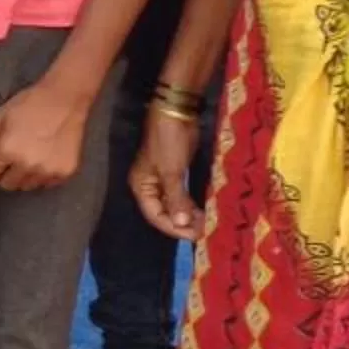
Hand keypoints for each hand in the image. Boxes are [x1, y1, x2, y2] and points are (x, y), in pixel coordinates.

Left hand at [0, 78, 92, 191]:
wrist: (65, 99)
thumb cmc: (28, 105)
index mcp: (7, 150)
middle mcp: (26, 165)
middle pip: (6, 185)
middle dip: (5, 173)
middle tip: (14, 155)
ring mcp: (47, 171)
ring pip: (26, 186)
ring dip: (24, 175)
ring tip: (30, 155)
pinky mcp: (64, 173)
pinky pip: (45, 185)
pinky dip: (43, 175)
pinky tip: (45, 157)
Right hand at [130, 109, 203, 240]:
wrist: (176, 113)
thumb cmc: (168, 142)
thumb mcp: (171, 172)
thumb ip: (176, 199)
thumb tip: (180, 223)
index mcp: (142, 187)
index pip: (155, 216)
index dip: (173, 227)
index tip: (193, 234)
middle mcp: (150, 186)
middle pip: (164, 212)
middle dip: (182, 223)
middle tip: (203, 230)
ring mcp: (163, 179)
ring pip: (174, 204)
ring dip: (188, 214)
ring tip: (206, 223)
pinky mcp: (176, 172)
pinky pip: (182, 194)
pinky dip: (191, 203)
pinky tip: (203, 210)